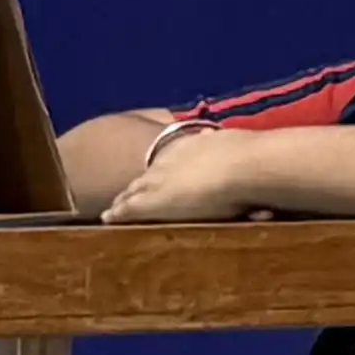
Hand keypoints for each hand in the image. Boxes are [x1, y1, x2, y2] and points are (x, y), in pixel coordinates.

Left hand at [99, 131, 253, 225]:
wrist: (241, 165)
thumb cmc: (247, 156)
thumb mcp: (230, 145)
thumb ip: (220, 145)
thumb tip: (213, 136)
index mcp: (186, 147)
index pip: (164, 161)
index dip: (157, 172)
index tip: (154, 177)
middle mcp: (167, 162)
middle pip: (145, 176)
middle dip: (136, 186)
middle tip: (124, 194)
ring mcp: (157, 182)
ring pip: (133, 192)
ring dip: (123, 199)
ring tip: (113, 208)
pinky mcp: (152, 202)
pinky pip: (128, 208)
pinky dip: (117, 213)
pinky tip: (107, 218)